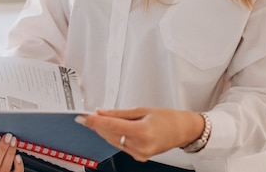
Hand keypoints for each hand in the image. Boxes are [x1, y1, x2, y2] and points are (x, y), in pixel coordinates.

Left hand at [76, 107, 203, 161]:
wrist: (182, 130)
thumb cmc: (167, 118)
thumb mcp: (142, 109)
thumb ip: (119, 113)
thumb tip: (101, 112)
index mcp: (142, 131)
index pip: (112, 126)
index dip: (95, 122)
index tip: (83, 117)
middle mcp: (140, 146)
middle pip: (110, 135)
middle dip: (97, 125)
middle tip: (87, 116)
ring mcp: (140, 154)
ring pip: (113, 141)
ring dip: (103, 131)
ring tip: (96, 121)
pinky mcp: (139, 157)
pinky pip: (121, 146)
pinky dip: (113, 137)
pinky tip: (109, 129)